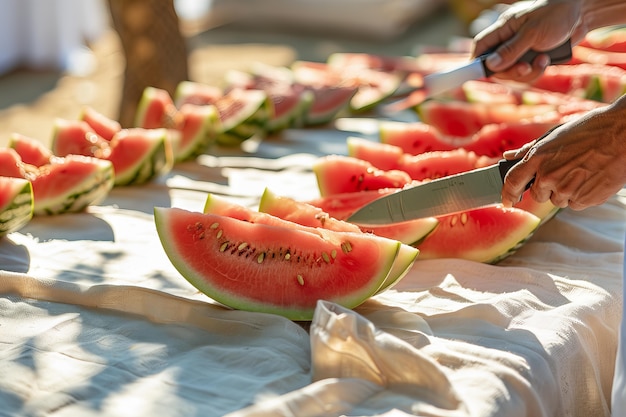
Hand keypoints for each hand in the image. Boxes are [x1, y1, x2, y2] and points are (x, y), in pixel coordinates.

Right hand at [471, 0, 585, 81]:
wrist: (583, 14)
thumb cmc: (557, 14)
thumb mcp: (532, 32)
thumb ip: (511, 50)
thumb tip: (490, 65)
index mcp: (504, 28)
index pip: (481, 47)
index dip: (477, 61)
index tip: (478, 74)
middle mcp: (509, 40)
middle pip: (496, 66)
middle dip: (511, 72)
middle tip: (525, 68)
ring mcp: (521, 50)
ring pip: (513, 73)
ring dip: (527, 73)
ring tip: (542, 60)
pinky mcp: (533, 58)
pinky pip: (527, 74)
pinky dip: (536, 71)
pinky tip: (546, 60)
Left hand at [501, 97, 625, 209]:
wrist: (624, 133)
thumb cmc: (590, 130)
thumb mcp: (555, 135)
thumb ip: (529, 150)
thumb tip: (508, 157)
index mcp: (538, 158)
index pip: (512, 182)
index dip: (507, 194)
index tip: (507, 201)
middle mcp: (549, 176)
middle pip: (538, 195)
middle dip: (546, 187)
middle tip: (564, 170)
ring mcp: (567, 190)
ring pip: (557, 200)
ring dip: (565, 191)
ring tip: (582, 171)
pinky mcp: (585, 199)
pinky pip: (575, 204)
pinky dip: (581, 195)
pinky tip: (591, 178)